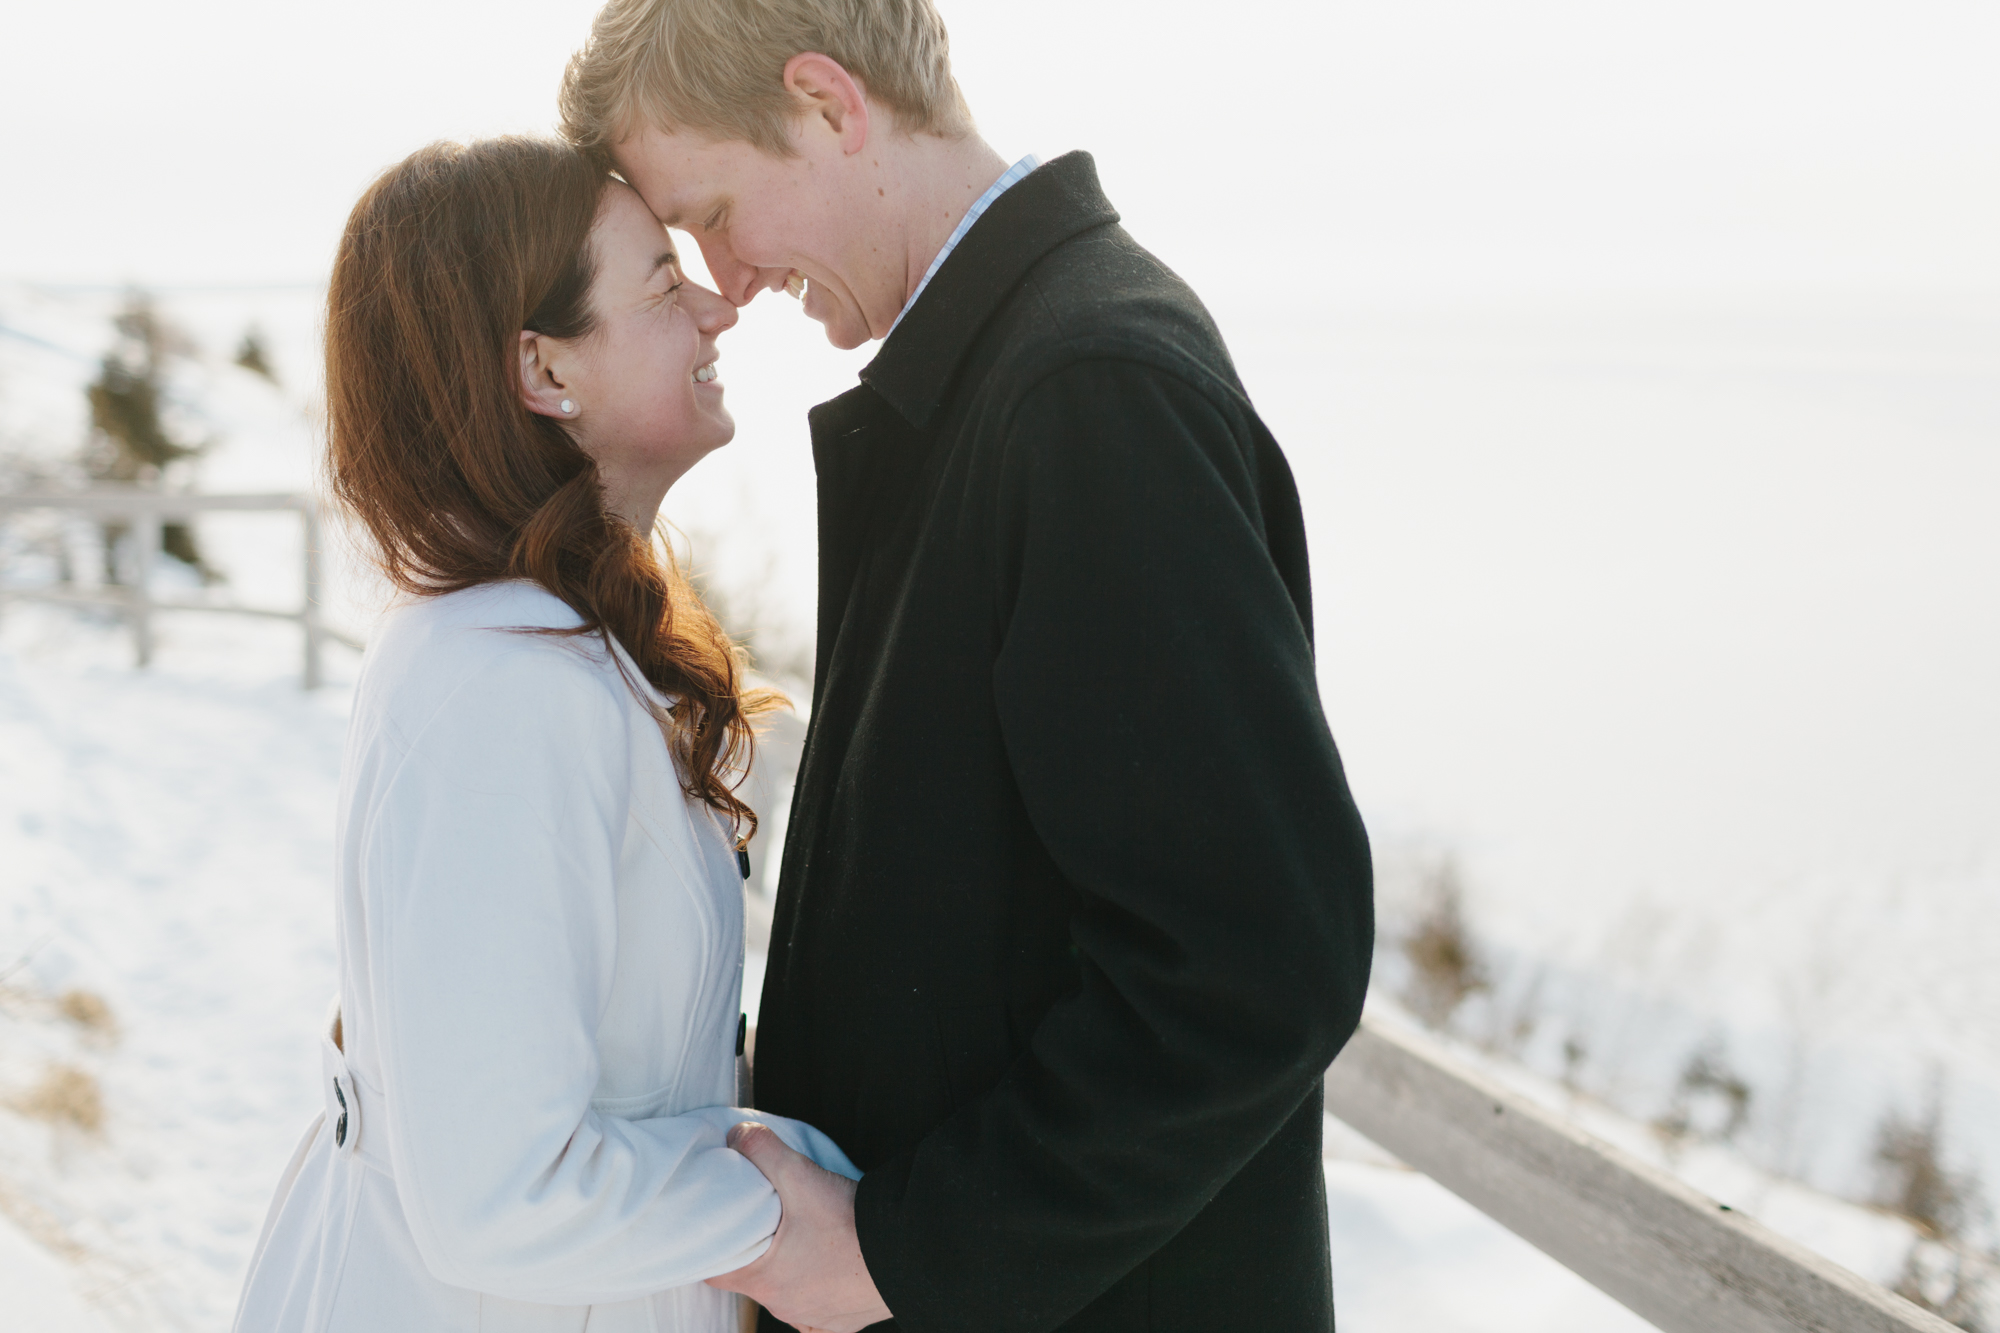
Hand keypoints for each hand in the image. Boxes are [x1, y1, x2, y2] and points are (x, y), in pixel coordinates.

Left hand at [707, 1122, 891, 1332]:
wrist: (909, 1253)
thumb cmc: (852, 1223)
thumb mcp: (801, 1175)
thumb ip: (762, 1150)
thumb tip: (738, 1136)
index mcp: (764, 1279)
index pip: (716, 1270)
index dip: (713, 1246)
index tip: (719, 1227)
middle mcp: (784, 1306)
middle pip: (753, 1281)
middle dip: (754, 1254)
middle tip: (764, 1224)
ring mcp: (813, 1318)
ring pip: (786, 1295)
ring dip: (788, 1272)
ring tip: (801, 1241)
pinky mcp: (841, 1323)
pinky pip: (818, 1313)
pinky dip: (817, 1292)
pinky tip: (826, 1270)